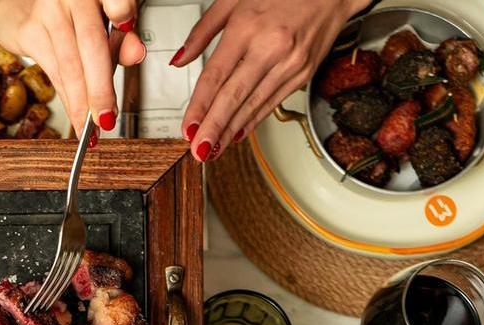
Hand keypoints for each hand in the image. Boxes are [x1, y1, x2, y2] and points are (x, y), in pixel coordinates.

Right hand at [0, 0, 147, 135]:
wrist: (21, 0)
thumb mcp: (102, 17)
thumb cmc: (69, 9)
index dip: (123, 16)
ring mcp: (47, 12)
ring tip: (90, 126)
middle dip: (100, 88)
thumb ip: (121, 36)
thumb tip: (136, 54)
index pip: (116, 3)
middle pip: (91, 45)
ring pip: (69, 65)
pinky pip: (52, 70)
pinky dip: (66, 96)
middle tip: (107, 118)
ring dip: (81, 102)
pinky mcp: (28, 30)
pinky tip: (74, 112)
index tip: (131, 46)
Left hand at [170, 0, 372, 160]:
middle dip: (214, 127)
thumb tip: (179, 60)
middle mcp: (271, 46)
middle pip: (235, 96)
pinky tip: (238, 133)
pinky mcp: (304, 72)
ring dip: (232, 130)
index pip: (216, 75)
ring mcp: (291, 62)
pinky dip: (253, 120)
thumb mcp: (233, 0)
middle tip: (199, 150)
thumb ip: (202, 32)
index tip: (188, 127)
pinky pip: (273, 102)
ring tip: (213, 149)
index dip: (200, 105)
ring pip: (254, 104)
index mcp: (248, 26)